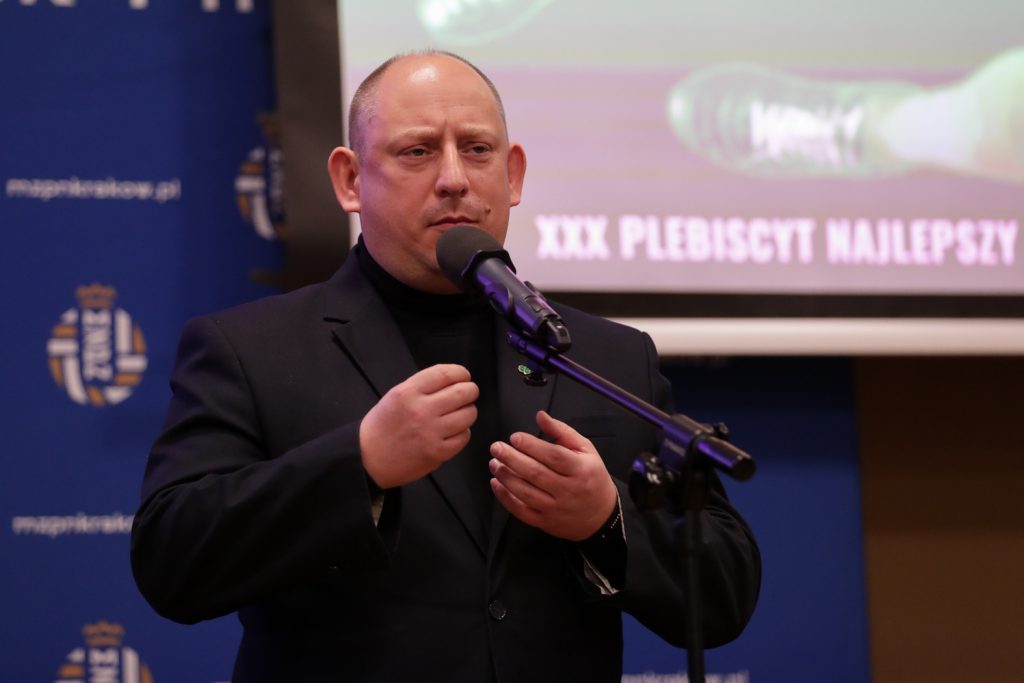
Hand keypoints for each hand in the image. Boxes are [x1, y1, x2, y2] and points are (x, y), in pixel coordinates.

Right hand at [360, 364, 478, 488]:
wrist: (369, 458)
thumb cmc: (383, 425)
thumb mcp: (395, 396)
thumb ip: (422, 386)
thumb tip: (454, 380)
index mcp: (408, 392)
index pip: (445, 374)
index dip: (461, 373)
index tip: (464, 376)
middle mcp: (421, 410)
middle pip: (463, 392)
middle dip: (470, 391)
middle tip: (468, 394)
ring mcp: (431, 432)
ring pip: (468, 414)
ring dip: (468, 412)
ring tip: (460, 414)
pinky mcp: (437, 452)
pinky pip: (464, 436)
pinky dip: (463, 432)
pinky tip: (454, 431)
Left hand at [489, 410, 616, 540]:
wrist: (600, 516)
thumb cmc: (591, 477)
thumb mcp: (586, 449)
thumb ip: (562, 431)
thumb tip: (540, 416)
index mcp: (580, 469)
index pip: (553, 457)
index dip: (532, 446)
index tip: (515, 437)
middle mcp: (568, 490)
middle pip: (536, 474)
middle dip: (512, 459)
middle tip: (496, 448)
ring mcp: (556, 508)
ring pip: (526, 493)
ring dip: (506, 477)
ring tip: (494, 463)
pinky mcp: (545, 522)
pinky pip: (522, 511)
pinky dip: (505, 498)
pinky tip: (496, 483)